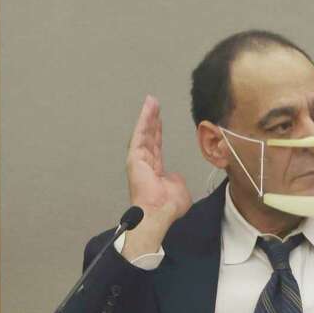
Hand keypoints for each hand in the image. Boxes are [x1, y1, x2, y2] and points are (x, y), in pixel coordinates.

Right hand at [124, 95, 191, 257]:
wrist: (159, 212)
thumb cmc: (167, 206)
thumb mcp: (178, 189)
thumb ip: (175, 179)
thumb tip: (173, 177)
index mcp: (154, 169)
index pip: (156, 145)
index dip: (158, 131)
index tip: (159, 118)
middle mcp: (145, 163)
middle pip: (149, 136)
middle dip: (152, 119)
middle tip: (153, 103)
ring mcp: (138, 159)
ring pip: (144, 133)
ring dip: (147, 116)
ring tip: (151, 100)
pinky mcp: (135, 157)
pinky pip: (140, 135)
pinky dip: (144, 121)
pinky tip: (148, 109)